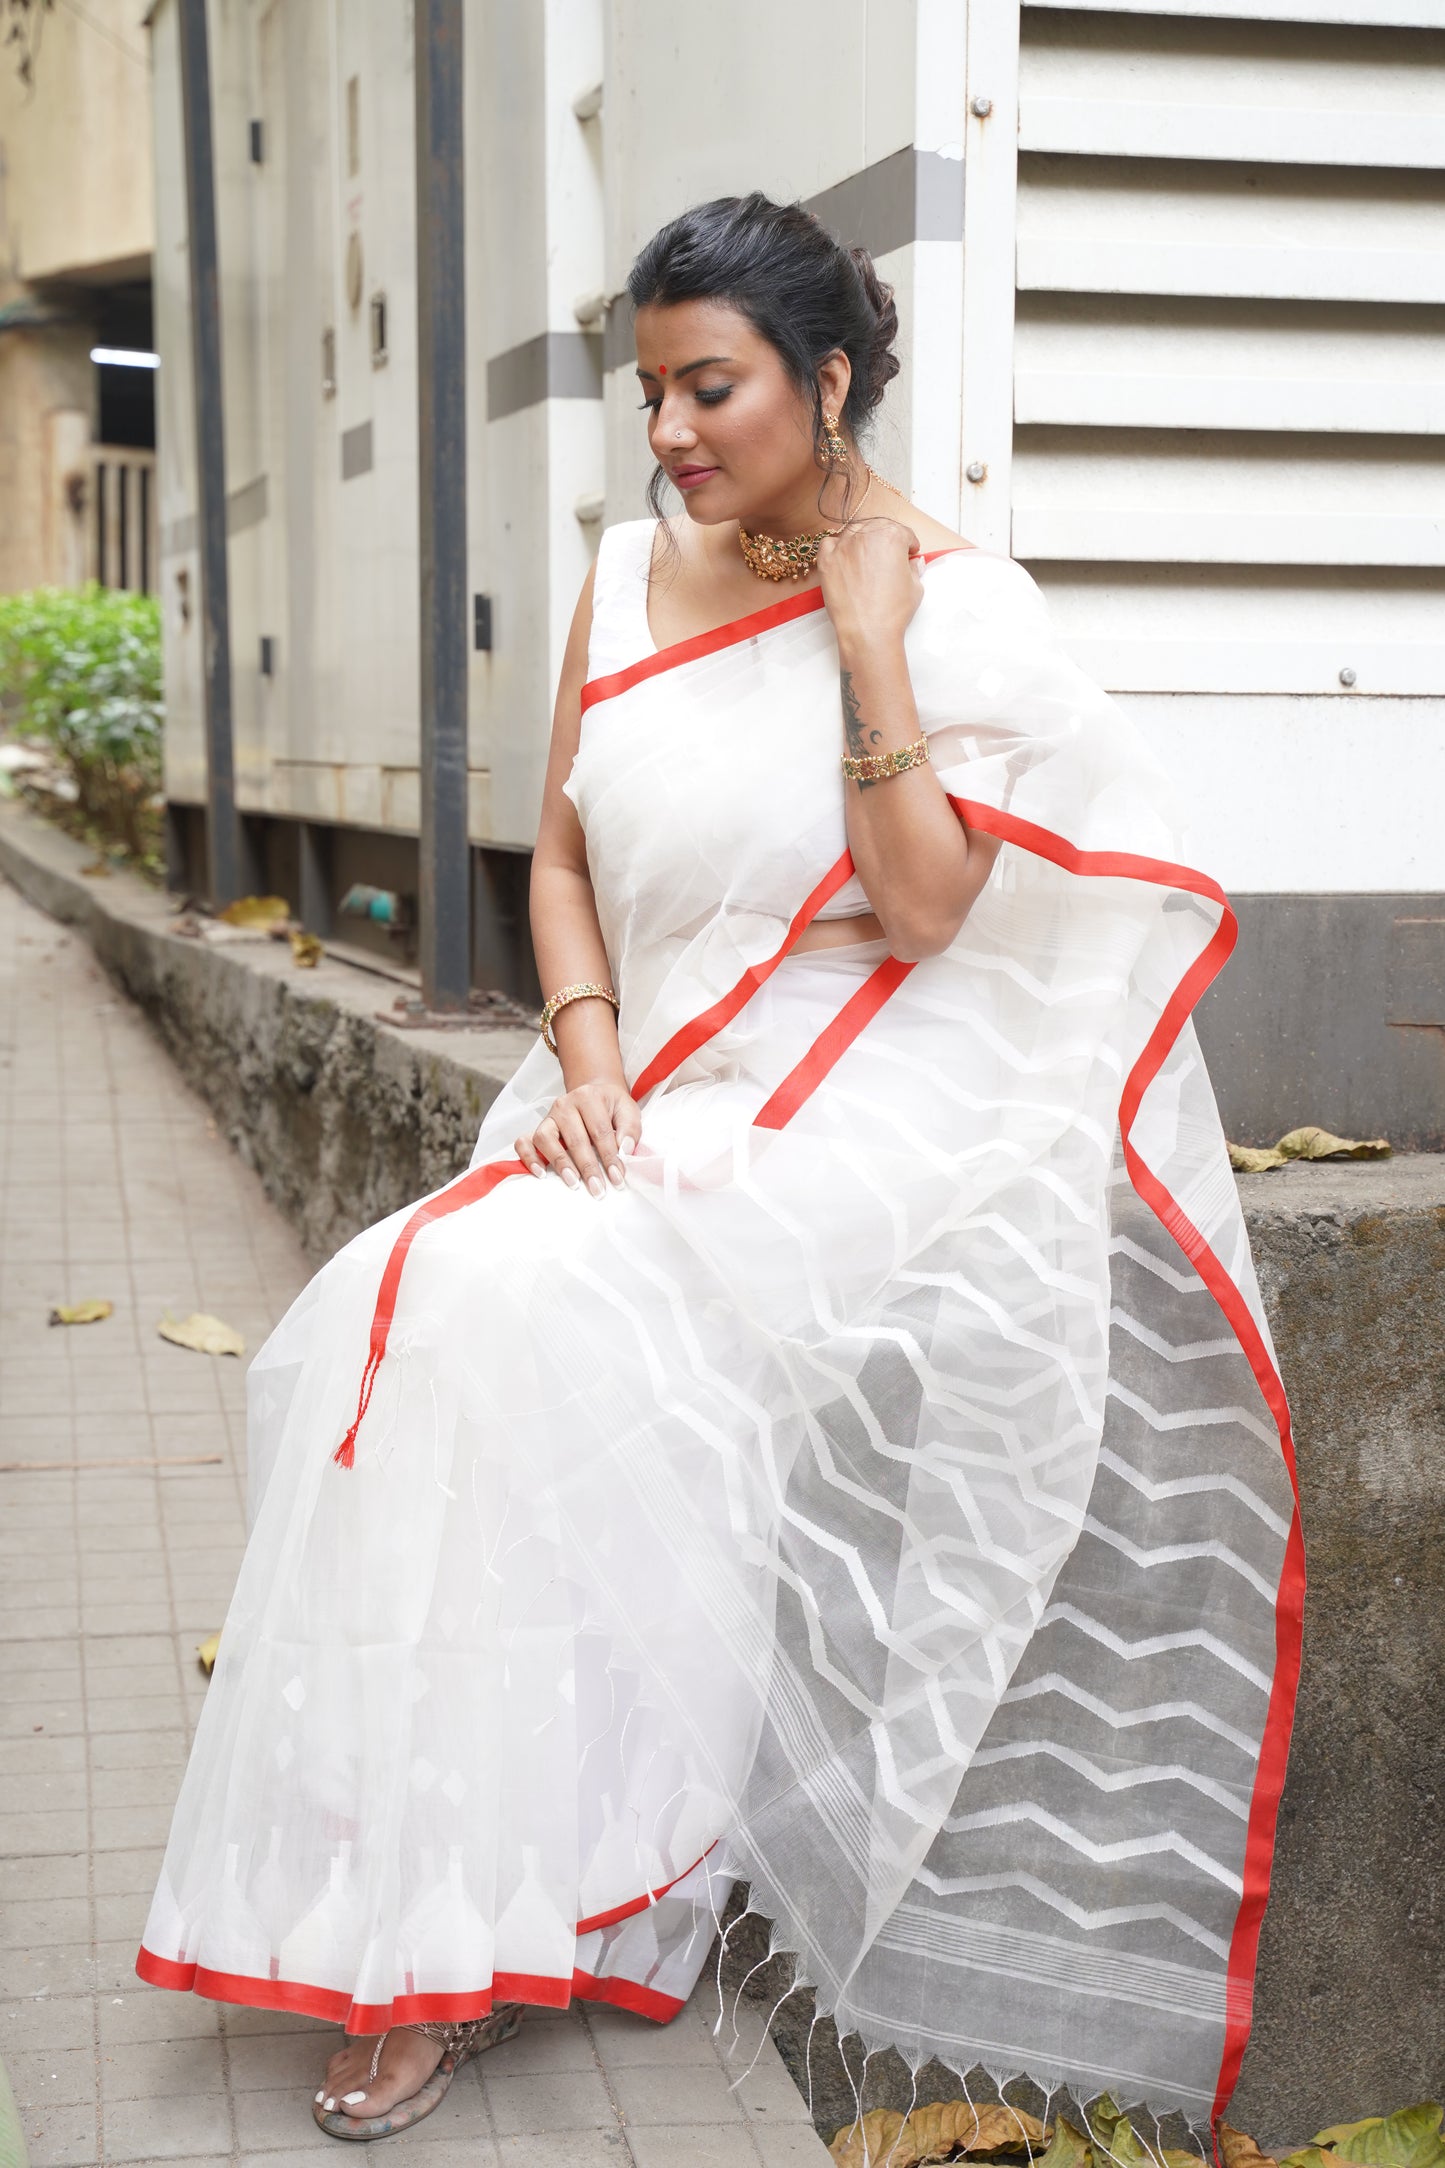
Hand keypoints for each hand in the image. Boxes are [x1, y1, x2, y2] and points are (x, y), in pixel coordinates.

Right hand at [516, 1076, 640, 1196]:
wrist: (594, 1093)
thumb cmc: (610, 1107)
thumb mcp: (628, 1110)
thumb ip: (630, 1129)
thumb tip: (624, 1150)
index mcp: (589, 1097)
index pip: (599, 1131)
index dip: (609, 1157)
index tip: (617, 1178)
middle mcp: (565, 1105)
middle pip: (575, 1139)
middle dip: (587, 1168)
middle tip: (597, 1189)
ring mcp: (548, 1117)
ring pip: (545, 1139)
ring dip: (559, 1163)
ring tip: (573, 1183)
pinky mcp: (538, 1128)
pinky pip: (524, 1142)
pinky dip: (529, 1158)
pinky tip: (541, 1174)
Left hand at [816, 516, 923, 650]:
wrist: (868, 632)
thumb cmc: (893, 611)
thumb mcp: (915, 587)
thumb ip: (915, 568)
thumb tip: (915, 562)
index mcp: (891, 536)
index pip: (903, 532)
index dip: (909, 544)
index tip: (909, 553)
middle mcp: (866, 535)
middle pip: (878, 528)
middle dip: (887, 540)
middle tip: (890, 557)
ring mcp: (844, 546)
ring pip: (854, 532)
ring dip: (863, 541)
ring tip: (867, 559)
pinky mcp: (827, 560)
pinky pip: (829, 543)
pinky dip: (837, 546)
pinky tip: (845, 558)